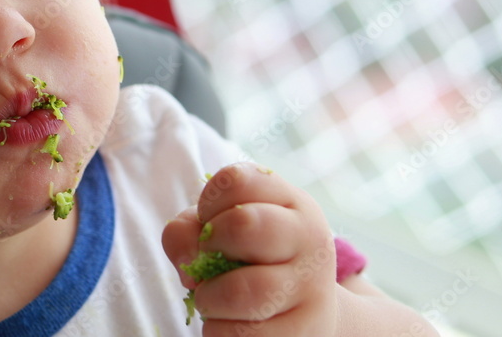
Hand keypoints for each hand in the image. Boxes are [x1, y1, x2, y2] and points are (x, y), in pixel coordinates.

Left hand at [161, 163, 339, 335]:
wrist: (304, 312)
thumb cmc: (249, 262)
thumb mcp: (222, 232)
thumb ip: (189, 231)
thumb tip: (189, 264)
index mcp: (291, 202)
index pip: (236, 181)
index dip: (208, 202)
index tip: (210, 221)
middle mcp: (310, 238)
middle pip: (241, 225)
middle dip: (207, 246)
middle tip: (207, 261)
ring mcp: (313, 287)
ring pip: (243, 290)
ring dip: (209, 298)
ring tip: (211, 299)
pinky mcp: (307, 331)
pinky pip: (246, 334)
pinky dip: (219, 331)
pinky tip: (227, 323)